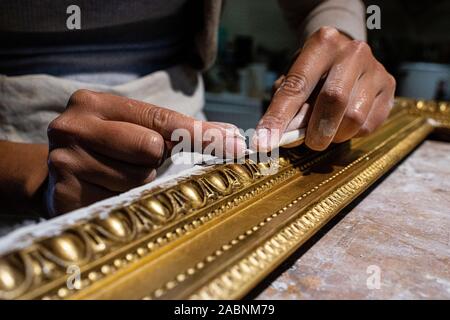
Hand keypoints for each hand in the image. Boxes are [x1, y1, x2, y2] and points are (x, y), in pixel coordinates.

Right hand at [46, 90, 244, 214]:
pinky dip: (122, 200)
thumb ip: (178, 131)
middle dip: (153, 160)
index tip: (235, 143)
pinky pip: (121, 202)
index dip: (200, 133)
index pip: (160, 118)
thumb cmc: (106, 149)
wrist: (55, 177)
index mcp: (93, 103)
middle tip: (134, 159)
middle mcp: (73, 126)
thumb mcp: (133, 129)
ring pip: (139, 179)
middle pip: (151, 148)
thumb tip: (232, 137)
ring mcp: (65, 161)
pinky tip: (104, 192)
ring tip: (113, 176)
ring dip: (137, 183)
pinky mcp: (65, 194)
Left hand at [253, 26, 395, 150]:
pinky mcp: (389, 88)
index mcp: (322, 44)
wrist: (346, 54)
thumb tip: (282, 136)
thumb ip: (286, 104)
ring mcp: (375, 69)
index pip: (297, 86)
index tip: (264, 142)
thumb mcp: (293, 78)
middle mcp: (352, 52)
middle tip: (309, 142)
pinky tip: (344, 123)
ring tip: (326, 130)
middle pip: (334, 100)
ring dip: (335, 135)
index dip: (279, 118)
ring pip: (354, 118)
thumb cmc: (313, 71)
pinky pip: (369, 125)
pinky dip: (351, 134)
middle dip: (316, 131)